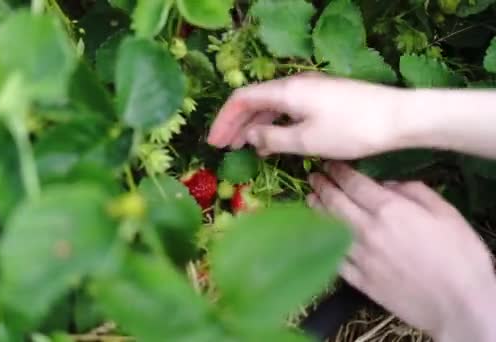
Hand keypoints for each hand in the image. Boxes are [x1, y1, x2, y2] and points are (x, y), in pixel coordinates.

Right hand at [207, 72, 406, 158]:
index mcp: (286, 90)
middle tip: (223, 148)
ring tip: (242, 147)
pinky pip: (288, 110)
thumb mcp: (307, 140)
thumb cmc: (351, 130)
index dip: (224, 120)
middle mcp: (295, 84)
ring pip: (271, 106)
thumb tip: (250, 137)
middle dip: (235, 124)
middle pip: (255, 101)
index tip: (214, 143)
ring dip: (254, 125)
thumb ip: (273, 138)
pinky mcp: (323, 99)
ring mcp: (310, 90)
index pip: (242, 99)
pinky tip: (271, 142)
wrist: (398, 118)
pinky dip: (274, 125)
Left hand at [307, 162, 495, 341]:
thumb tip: (387, 183)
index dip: (338, 171)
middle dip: (322, 186)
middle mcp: (367, 230)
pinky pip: (333, 257)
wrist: (460, 305)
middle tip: (313, 177)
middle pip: (334, 202)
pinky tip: (316, 234)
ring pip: (327, 227)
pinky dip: (321, 243)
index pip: (353, 183)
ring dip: (316, 210)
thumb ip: (414, 191)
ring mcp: (359, 256)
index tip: (329, 164)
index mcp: (389, 210)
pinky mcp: (358, 280)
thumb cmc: (460, 256)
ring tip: (309, 199)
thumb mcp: (446, 213)